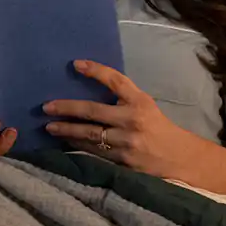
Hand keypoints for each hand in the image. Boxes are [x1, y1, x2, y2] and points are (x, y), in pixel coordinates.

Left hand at [45, 60, 212, 178]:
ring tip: (50, 127)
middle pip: (93, 111)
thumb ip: (122, 98)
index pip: (116, 81)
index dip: (95, 71)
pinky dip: (78, 146)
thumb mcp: (145, 106)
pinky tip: (66, 142)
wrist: (179, 159)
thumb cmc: (159, 129)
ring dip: (67, 130)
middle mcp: (133, 120)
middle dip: (67, 108)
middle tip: (46, 107)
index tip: (75, 64)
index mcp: (140, 102)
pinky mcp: (123, 161)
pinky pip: (94, 151)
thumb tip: (88, 90)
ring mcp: (127, 142)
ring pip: (89, 134)